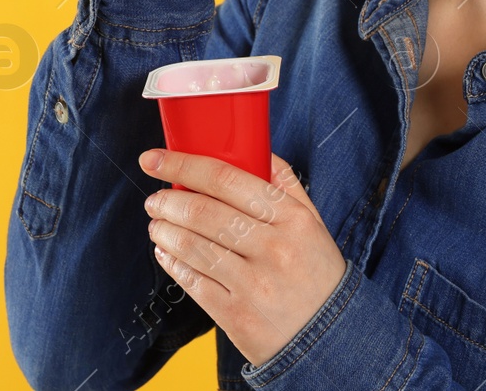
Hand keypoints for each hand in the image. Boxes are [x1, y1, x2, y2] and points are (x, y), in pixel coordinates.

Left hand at [139, 148, 345, 367]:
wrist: (329, 337)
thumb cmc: (316, 272)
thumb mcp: (312, 222)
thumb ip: (284, 182)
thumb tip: (253, 149)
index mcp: (291, 217)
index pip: (226, 179)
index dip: (184, 164)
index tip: (156, 158)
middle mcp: (273, 248)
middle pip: (203, 212)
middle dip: (167, 201)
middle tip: (155, 199)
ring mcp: (253, 284)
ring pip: (192, 246)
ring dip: (165, 231)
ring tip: (158, 225)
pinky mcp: (236, 315)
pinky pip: (192, 282)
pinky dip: (172, 263)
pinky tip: (167, 253)